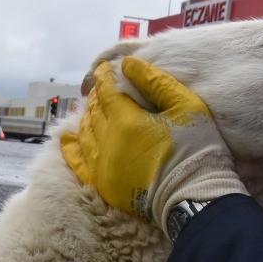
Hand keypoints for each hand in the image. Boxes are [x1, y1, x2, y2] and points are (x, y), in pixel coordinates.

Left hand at [74, 57, 244, 228]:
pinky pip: (78, 163)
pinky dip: (71, 149)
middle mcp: (107, 141)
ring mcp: (102, 165)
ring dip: (86, 118)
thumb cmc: (195, 148)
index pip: (106, 91)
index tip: (103, 69)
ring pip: (85, 134)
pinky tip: (67, 140)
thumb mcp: (186, 107)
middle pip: (94, 112)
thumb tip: (128, 64)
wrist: (192, 197)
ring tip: (91, 109)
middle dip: (96, 97)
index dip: (103, 77)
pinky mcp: (103, 184)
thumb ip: (156, 82)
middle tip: (101, 89)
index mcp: (126, 120)